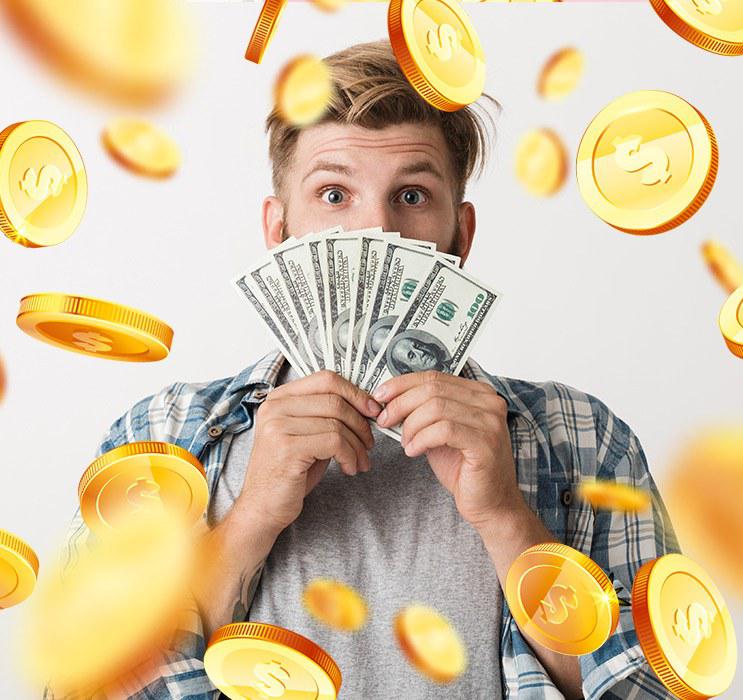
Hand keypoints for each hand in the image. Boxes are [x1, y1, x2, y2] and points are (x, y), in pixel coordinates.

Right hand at [239, 370, 381, 535]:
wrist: (262, 507)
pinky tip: (349, 468)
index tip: (372, 410)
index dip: (355, 392)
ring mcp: (278, 426)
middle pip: (335, 400)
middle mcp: (275, 407)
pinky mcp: (287, 448)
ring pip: (337, 423)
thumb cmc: (290, 471)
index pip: (325, 379)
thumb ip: (327, 415)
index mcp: (279, 397)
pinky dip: (350, 456)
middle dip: (361, 423)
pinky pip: (334, 442)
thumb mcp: (308, 435)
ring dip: (357, 445)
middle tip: (369, 443)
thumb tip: (366, 405)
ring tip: (360, 461)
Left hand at [373, 370, 522, 529]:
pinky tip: (413, 451)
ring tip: (405, 443)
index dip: (403, 384)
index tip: (380, 395)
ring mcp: (490, 422)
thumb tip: (389, 399)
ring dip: (411, 425)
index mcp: (479, 393)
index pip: (435, 377)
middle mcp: (489, 402)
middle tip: (384, 420)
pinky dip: (422, 439)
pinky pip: (443, 430)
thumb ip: (424, 412)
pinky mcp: (485, 443)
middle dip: (401, 404)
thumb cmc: (464, 468)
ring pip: (436, 408)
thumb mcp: (439, 432)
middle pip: (433, 389)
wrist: (490, 503)